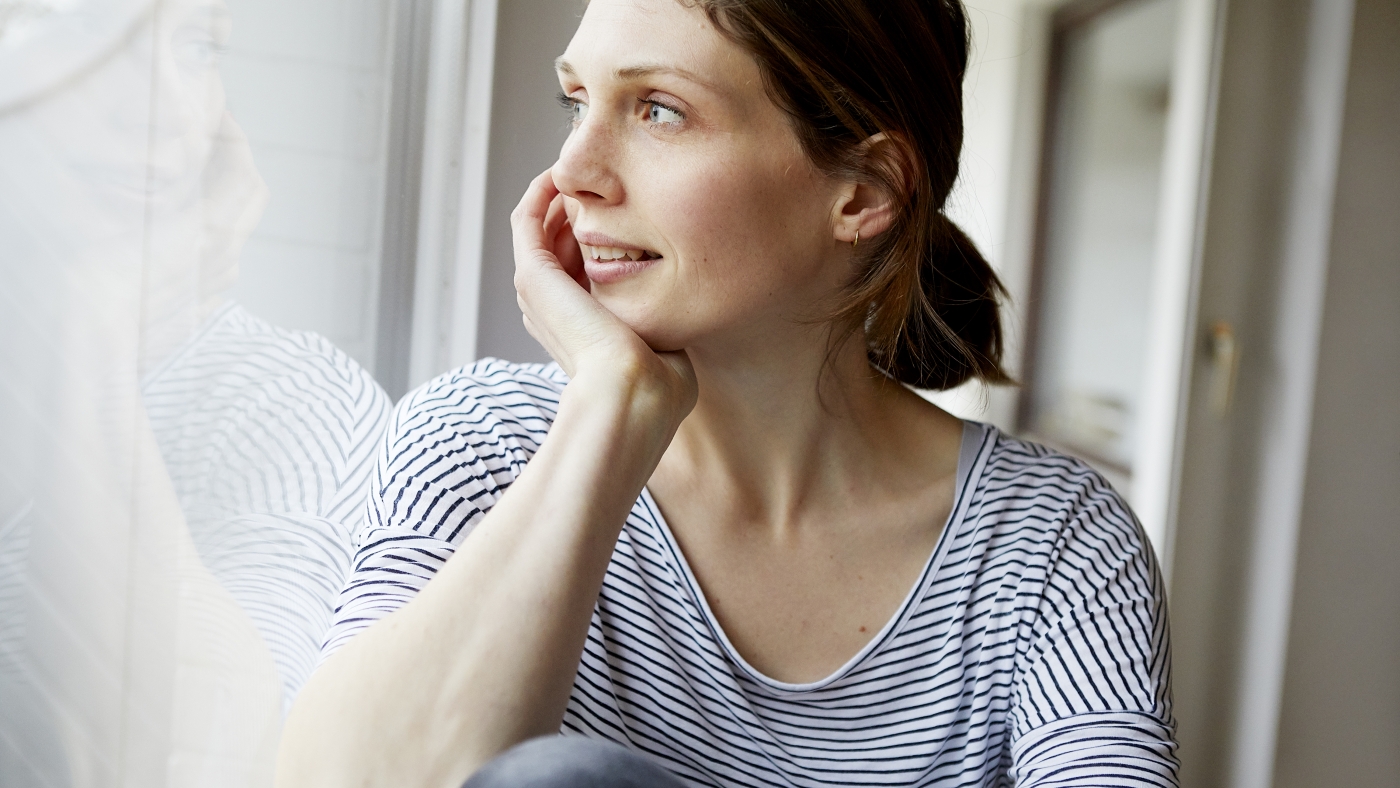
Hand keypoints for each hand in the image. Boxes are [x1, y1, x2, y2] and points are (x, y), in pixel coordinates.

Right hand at [511, 168, 695, 415]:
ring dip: (562, 194)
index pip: (580, 266)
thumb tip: (684, 300)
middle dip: (582, 206)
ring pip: (542, 227)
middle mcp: (550, 309)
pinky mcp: (533, 276)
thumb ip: (663, 318)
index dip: (601, 232)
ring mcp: (538, 293)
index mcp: (577, 326)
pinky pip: (526, 219)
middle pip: (559, 242)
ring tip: (588, 165)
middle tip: (608, 175)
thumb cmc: (658, 383)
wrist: (633, 394)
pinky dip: (541, 192)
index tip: (631, 204)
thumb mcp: (663, 340)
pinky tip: (564, 170)